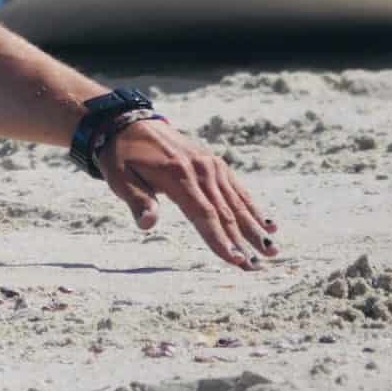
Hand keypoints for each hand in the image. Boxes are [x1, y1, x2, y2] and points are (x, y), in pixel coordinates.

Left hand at [100, 117, 277, 269]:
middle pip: (225, 212)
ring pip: (236, 202)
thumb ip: (137, 201)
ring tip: (271, 250)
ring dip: (254, 227)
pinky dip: (253, 207)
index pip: (204, 215)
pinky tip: (269, 224)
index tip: (235, 260)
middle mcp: (200, 170)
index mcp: (177, 176)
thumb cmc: (122, 156)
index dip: (220, 240)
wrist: (128, 123)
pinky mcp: (214, 163)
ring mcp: (210, 165)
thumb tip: (147, 224)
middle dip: (242, 241)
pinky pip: (237, 189)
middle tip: (256, 266)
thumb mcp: (120, 178)